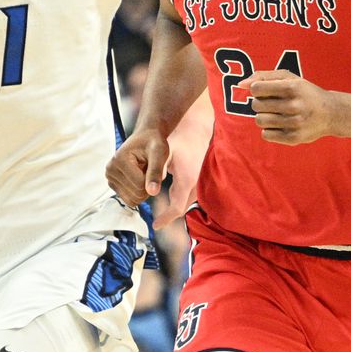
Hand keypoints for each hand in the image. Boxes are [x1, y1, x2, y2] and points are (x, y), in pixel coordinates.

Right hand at [107, 127, 170, 213]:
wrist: (146, 137)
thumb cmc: (153, 142)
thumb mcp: (159, 153)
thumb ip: (156, 172)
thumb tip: (153, 192)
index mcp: (119, 160)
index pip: (140, 185)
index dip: (152, 179)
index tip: (152, 165)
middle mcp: (110, 170)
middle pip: (136, 194)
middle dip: (147, 185)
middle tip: (148, 168)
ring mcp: (110, 178)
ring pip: (132, 200)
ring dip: (143, 189)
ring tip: (143, 172)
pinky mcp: (112, 184)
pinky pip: (129, 200)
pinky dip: (138, 192)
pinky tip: (138, 177)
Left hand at [155, 96, 212, 225]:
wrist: (197, 126)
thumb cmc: (180, 138)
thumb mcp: (165, 152)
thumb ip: (157, 170)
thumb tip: (150, 189)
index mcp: (187, 180)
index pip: (177, 209)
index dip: (165, 219)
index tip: (155, 225)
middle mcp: (196, 184)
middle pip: (182, 207)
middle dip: (169, 213)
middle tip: (157, 220)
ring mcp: (200, 181)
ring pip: (186, 200)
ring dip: (175, 205)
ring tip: (162, 210)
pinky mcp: (200, 177)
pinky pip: (189, 193)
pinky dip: (180, 197)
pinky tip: (172, 193)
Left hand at [241, 69, 333, 144]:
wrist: (331, 113)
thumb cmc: (304, 92)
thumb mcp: (289, 78)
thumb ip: (263, 76)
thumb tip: (241, 84)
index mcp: (292, 88)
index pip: (256, 89)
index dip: (257, 90)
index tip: (266, 91)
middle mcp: (294, 106)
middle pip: (256, 105)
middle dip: (260, 103)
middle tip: (271, 103)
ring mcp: (294, 123)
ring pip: (259, 120)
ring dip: (263, 116)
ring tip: (274, 114)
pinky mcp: (293, 138)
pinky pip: (265, 135)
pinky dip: (269, 129)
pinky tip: (279, 125)